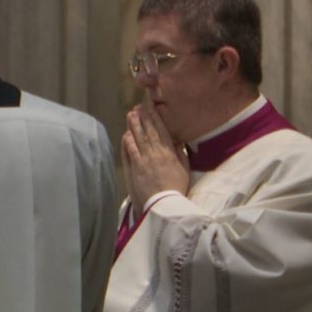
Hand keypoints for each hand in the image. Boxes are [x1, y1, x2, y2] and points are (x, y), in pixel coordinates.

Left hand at [122, 100, 188, 216]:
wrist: (164, 204)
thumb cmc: (177, 189)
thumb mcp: (185, 170)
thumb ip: (181, 154)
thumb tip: (178, 141)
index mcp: (170, 153)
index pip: (162, 131)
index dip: (155, 119)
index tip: (151, 109)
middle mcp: (156, 153)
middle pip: (148, 132)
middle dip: (143, 118)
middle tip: (138, 107)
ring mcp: (143, 160)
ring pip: (137, 138)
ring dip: (134, 125)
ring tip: (130, 115)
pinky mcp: (134, 168)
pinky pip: (129, 151)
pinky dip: (127, 141)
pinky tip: (125, 134)